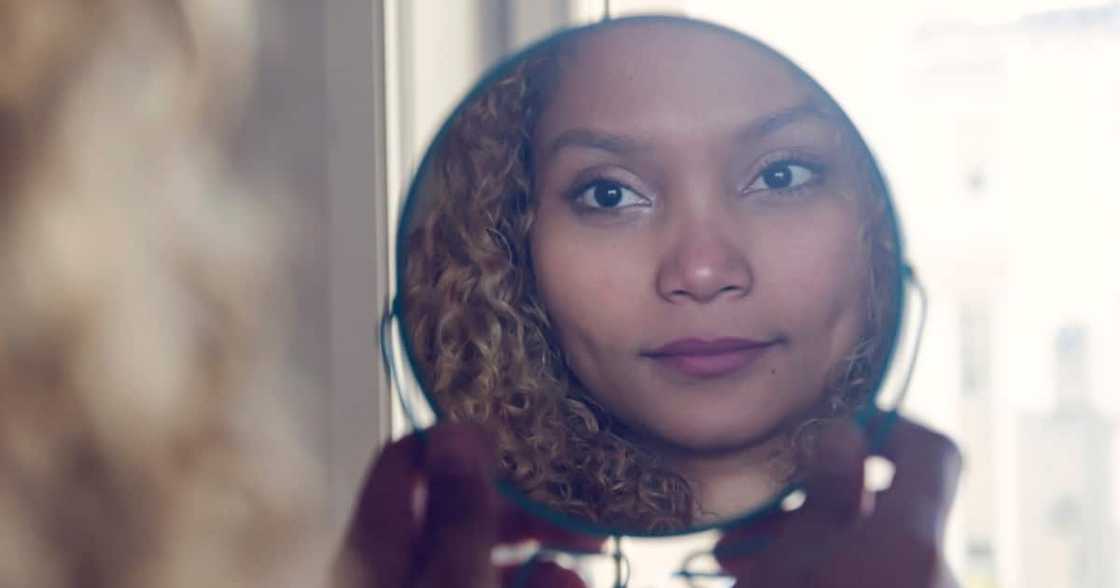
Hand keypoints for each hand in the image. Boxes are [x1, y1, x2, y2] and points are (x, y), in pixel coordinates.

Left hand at [335, 423, 600, 587]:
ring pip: (482, 555)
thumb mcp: (457, 579)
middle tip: (579, 517)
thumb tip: (461, 428)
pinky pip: (489, 584)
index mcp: (378, 541)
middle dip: (525, 509)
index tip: (521, 442)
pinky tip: (570, 587)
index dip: (460, 441)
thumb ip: (461, 509)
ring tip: (586, 564)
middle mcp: (392, 563)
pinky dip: (530, 581)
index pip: (407, 457)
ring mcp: (420, 583)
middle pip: (456, 509)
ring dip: (540, 552)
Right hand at [715, 415, 961, 587]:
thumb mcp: (786, 563)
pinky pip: (864, 576)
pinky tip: (754, 577)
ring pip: (865, 548)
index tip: (827, 424)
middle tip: (751, 509)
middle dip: (813, 498)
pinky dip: (818, 570)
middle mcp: (935, 571)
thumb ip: (823, 495)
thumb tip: (845, 434)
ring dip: (803, 540)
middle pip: (884, 506)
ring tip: (732, 555)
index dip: (886, 424)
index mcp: (912, 540)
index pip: (932, 451)